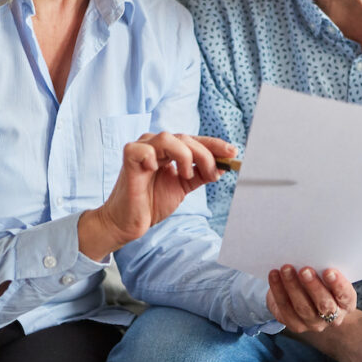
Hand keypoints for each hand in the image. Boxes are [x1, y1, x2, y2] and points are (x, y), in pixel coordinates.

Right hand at [79, 132, 235, 259]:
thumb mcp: (183, 187)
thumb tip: (224, 167)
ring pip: (168, 138)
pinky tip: (155, 168)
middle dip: (205, 154)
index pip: (194, 141)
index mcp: (168, 149)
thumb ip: (201, 175)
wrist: (129, 223)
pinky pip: (140, 149)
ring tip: (186, 175)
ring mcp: (141, 150)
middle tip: (213, 172)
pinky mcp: (128, 160)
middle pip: (185, 138)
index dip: (214, 145)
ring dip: (184, 155)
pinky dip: (150, 155)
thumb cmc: (152, 203)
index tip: (233, 153)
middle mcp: (155, 145)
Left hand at [266, 265, 355, 331]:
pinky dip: (278, 290)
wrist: (305, 297)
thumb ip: (325, 269)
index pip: (346, 296)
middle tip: (305, 270)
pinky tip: (274, 275)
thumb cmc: (321, 280)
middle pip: (324, 304)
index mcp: (346, 303)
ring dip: (293, 286)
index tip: (329, 271)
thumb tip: (315, 254)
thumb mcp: (327, 275)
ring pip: (303, 307)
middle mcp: (333, 317)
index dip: (338, 285)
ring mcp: (313, 324)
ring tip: (286, 269)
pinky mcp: (295, 325)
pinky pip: (285, 308)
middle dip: (313, 286)